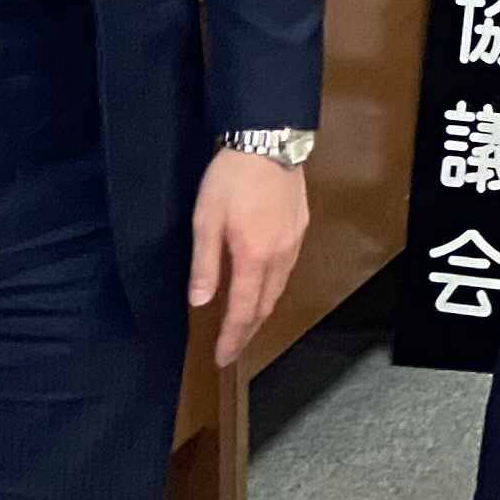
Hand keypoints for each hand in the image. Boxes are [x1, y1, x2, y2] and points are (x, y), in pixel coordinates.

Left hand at [189, 149, 311, 367]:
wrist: (268, 141)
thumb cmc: (231, 179)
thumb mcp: (205, 220)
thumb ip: (204, 264)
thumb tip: (199, 302)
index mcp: (253, 257)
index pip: (242, 311)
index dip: (232, 338)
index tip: (222, 358)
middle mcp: (279, 257)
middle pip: (265, 307)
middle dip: (247, 332)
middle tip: (233, 348)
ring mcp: (293, 243)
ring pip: (278, 290)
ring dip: (261, 311)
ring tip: (245, 324)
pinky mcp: (300, 228)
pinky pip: (286, 270)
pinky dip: (272, 288)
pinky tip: (263, 286)